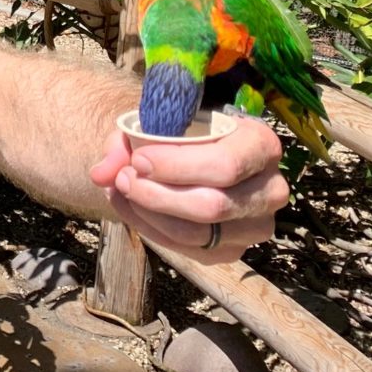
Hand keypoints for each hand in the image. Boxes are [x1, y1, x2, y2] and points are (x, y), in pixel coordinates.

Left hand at [87, 118, 288, 262]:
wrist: (195, 150)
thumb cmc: (184, 130)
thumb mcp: (159, 122)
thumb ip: (126, 141)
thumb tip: (100, 173)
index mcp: (263, 145)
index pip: (225, 166)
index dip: (177, 166)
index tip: (138, 160)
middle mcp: (271, 189)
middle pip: (212, 206)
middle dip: (157, 194)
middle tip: (123, 178)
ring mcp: (256, 225)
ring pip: (198, 233)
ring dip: (151, 214)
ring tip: (121, 190)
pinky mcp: (233, 250)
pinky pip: (190, 250)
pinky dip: (152, 230)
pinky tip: (130, 208)